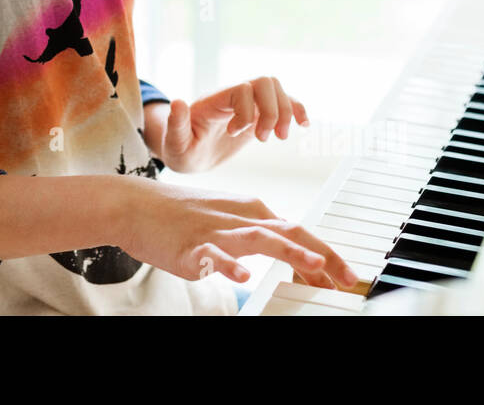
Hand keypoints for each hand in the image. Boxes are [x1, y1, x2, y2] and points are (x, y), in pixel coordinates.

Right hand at [113, 177, 358, 290]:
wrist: (135, 205)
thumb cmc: (183, 215)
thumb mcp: (228, 222)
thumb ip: (262, 239)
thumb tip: (298, 261)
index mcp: (252, 211)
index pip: (299, 232)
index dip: (327, 255)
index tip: (347, 277)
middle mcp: (240, 217)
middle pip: (290, 233)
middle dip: (323, 256)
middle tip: (348, 278)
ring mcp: (216, 231)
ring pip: (259, 238)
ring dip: (289, 252)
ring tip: (313, 266)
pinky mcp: (191, 246)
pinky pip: (212, 256)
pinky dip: (229, 265)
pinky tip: (242, 276)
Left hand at [157, 75, 307, 172]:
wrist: (188, 152)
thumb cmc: (180, 149)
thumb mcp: (174, 143)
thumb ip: (176, 125)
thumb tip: (177, 102)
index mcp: (215, 100)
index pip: (242, 90)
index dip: (245, 112)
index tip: (233, 134)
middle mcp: (234, 96)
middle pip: (265, 82)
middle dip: (272, 111)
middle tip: (263, 139)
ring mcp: (248, 104)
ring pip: (277, 89)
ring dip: (285, 112)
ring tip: (280, 137)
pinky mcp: (258, 114)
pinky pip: (283, 102)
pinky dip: (296, 110)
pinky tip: (303, 125)